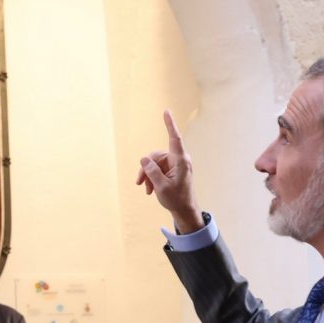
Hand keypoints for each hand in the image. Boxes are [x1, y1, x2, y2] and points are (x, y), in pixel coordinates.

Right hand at [136, 110, 203, 232]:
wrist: (184, 210)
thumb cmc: (176, 199)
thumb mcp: (161, 186)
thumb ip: (152, 171)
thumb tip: (144, 158)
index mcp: (180, 161)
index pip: (174, 139)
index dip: (169, 125)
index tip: (166, 111)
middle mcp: (178, 160)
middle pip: (156, 156)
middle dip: (146, 168)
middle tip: (139, 183)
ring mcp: (175, 165)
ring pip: (155, 163)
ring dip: (148, 175)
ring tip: (146, 189)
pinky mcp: (171, 170)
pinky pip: (157, 169)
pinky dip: (152, 178)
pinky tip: (150, 189)